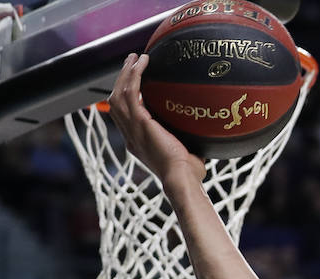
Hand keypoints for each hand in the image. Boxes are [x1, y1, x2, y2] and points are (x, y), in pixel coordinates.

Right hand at [107, 54, 205, 188]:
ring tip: (135, 58)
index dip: (126, 99)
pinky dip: (134, 74)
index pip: (124, 118)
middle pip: (116, 101)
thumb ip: (188, 142)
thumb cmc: (189, 175)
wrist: (182, 180)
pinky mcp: (140, 122)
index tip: (135, 86)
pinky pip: (131, 91)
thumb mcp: (186, 155)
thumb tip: (203, 132)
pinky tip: (143, 62)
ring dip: (126, 73)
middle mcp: (131, 136)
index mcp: (138, 144)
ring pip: (119, 93)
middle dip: (121, 80)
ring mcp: (133, 129)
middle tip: (131, 63)